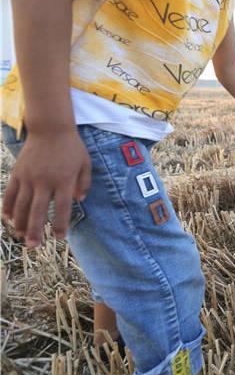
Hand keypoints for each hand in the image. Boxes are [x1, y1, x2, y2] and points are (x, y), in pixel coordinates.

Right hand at [3, 130, 91, 246]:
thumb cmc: (71, 147)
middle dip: (36, 230)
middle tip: (33, 246)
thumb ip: (84, 183)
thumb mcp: (85, 163)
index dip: (61, 224)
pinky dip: (8, 207)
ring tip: (21, 237)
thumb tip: (79, 200)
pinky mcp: (18, 173)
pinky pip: (11, 193)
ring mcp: (29, 177)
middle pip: (39, 211)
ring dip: (20, 223)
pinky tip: (9, 219)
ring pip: (22, 205)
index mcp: (64, 180)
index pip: (62, 207)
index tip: (60, 237)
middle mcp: (45, 181)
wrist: (51, 128)